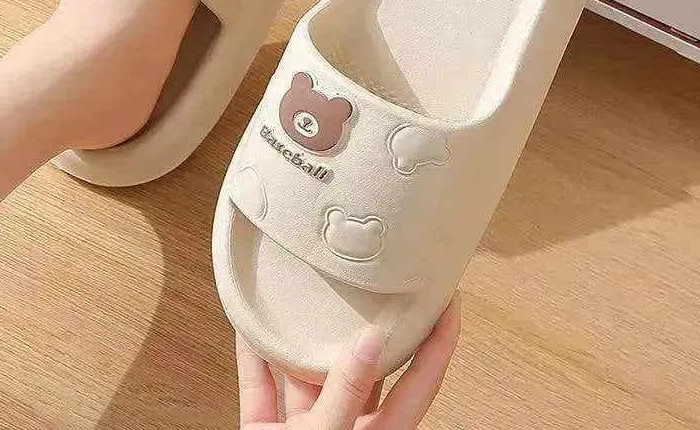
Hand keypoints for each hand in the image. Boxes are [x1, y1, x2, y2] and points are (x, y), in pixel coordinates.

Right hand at [236, 292, 460, 429]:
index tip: (449, 299)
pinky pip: (261, 389)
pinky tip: (250, 328)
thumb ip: (348, 393)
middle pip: (365, 369)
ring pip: (308, 375)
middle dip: (368, 326)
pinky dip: (254, 359)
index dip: (440, 340)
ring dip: (302, 339)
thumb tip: (372, 340)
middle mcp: (347, 429)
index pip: (422, 381)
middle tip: (376, 284)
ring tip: (307, 296)